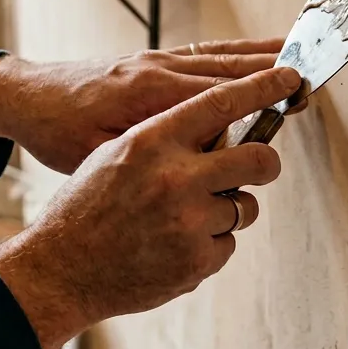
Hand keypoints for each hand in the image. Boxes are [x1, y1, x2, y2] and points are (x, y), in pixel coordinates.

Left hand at [0, 39, 285, 173]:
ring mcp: (154, 60)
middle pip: (225, 66)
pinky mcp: (149, 61)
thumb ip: (150, 152)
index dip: (259, 89)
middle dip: (270, 68)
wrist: (27, 97)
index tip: (294, 88)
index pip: (217, 91)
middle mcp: (157, 68)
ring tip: (296, 51)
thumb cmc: (58, 132)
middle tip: (310, 73)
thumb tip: (200, 159)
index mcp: (147, 92)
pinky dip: (232, 52)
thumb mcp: (98, 153)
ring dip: (257, 54)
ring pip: (217, 55)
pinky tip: (253, 54)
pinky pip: (201, 53)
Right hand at [0, 66, 302, 348]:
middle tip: (262, 164)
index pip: (220, 103)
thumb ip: (167, 139)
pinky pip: (227, 243)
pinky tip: (173, 246)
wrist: (60, 269)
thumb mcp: (115, 153)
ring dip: (226, 210)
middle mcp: (175, 178)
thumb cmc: (85, 207)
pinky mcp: (195, 262)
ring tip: (184, 217)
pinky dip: (209, 244)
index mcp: (152, 141)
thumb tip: (216, 128)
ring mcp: (188, 222)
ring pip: (243, 205)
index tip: (288, 78)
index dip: (262, 87)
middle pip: (257, 157)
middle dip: (266, 161)